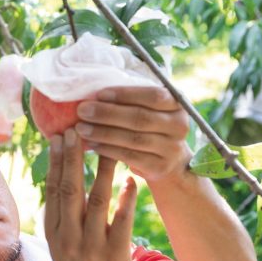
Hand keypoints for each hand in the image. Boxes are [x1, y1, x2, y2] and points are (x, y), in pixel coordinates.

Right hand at [44, 129, 136, 260]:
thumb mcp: (59, 239)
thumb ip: (61, 210)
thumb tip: (59, 172)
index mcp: (55, 229)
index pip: (53, 188)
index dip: (56, 161)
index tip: (58, 134)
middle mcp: (69, 235)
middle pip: (70, 190)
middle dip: (72, 158)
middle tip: (76, 128)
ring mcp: (92, 246)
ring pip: (96, 202)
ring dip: (101, 171)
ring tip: (108, 145)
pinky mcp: (115, 256)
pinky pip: (121, 223)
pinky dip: (126, 200)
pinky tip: (131, 180)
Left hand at [75, 86, 190, 182]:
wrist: (170, 159)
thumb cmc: (151, 126)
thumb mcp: (149, 108)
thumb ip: (130, 99)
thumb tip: (94, 94)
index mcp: (177, 104)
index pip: (152, 95)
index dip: (125, 94)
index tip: (99, 94)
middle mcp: (179, 126)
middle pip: (140, 118)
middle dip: (107, 114)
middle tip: (82, 111)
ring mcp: (172, 148)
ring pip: (133, 139)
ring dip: (103, 132)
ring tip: (82, 128)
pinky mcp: (160, 167)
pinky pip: (129, 156)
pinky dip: (108, 149)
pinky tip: (92, 144)